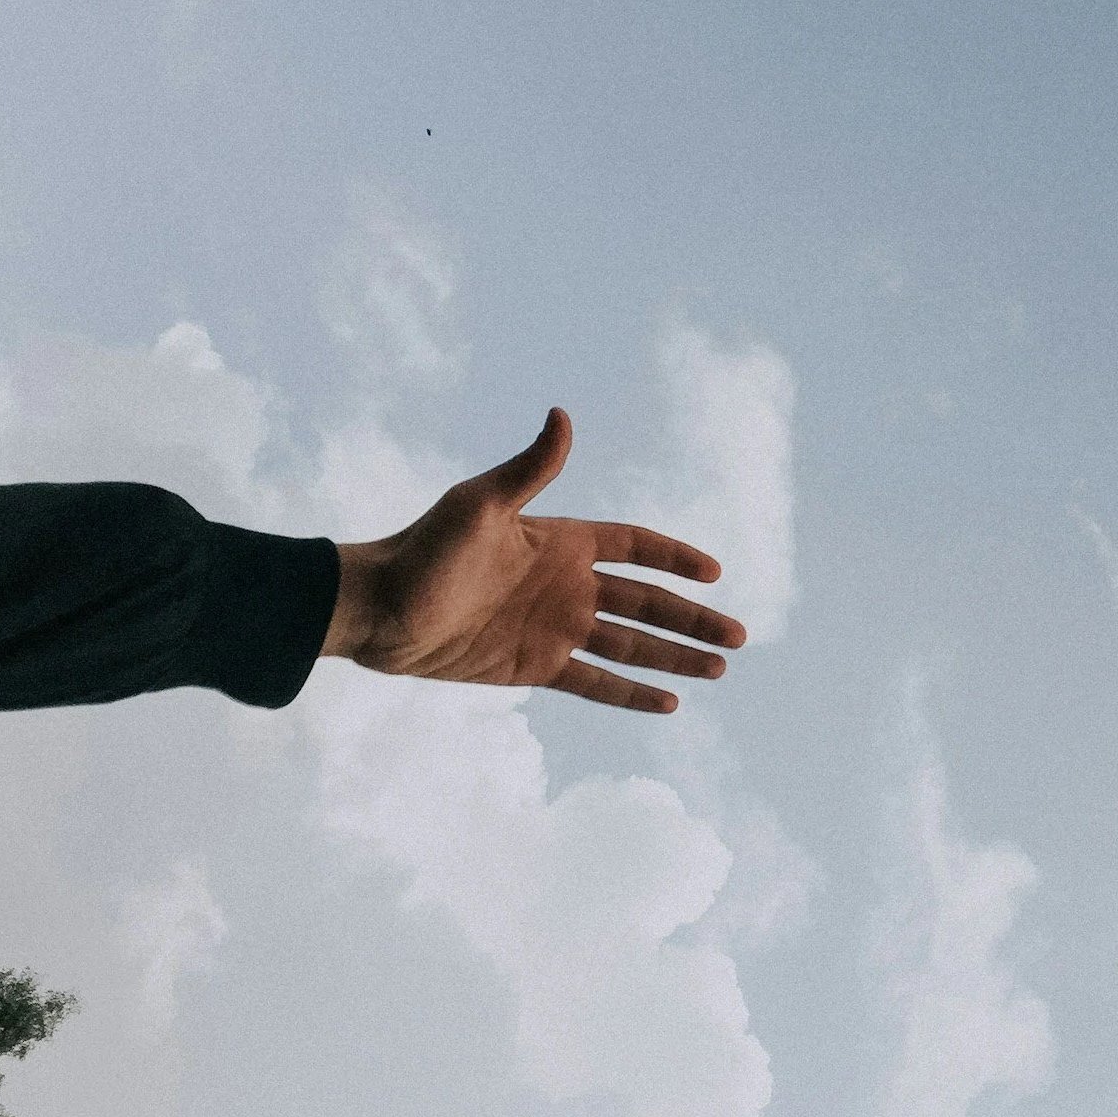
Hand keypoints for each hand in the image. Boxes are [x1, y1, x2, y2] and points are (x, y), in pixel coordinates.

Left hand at [321, 408, 749, 711]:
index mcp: (562, 541)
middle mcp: (567, 585)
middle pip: (648, 602)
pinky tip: (668, 702)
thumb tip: (562, 413)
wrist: (378, 610)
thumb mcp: (479, 504)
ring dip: (675, 657)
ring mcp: (555, 628)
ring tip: (719, 670)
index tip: (715, 572)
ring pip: (632, 646)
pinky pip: (595, 683)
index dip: (676, 558)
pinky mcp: (536, 667)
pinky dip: (631, 694)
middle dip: (694, 620)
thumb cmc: (423, 549)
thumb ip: (530, 468)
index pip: (636, 547)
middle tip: (739, 638)